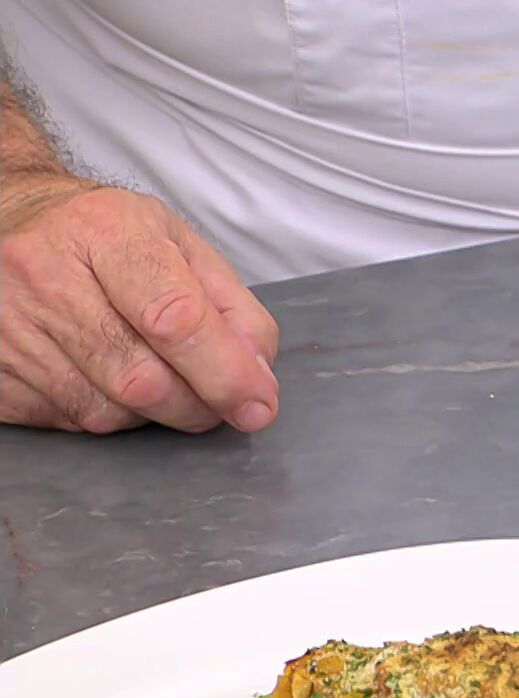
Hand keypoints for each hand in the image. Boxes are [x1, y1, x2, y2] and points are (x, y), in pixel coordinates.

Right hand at [0, 181, 279, 433]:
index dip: (225, 373)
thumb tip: (257, 376)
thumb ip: (232, 308)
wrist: (9, 219)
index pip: (173, 318)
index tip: (257, 405)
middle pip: (140, 378)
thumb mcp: (180, 245)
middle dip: (196, 405)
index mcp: (105, 231)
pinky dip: (103, 415)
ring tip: (156, 376)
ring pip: (104, 410)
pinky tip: (106, 380)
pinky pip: (65, 421)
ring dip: (150, 414)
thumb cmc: (107, 238)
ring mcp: (7, 322)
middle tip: (217, 401)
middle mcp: (44, 272)